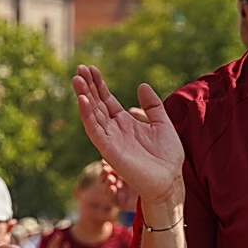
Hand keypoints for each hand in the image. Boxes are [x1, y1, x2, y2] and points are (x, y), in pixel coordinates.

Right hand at [73, 66, 184, 213]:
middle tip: (79, 68)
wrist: (170, 180)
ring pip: (92, 114)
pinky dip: (87, 115)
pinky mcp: (108, 150)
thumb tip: (142, 85)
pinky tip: (83, 100)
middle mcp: (114, 130)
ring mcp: (110, 139)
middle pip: (96, 104)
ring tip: (77, 79)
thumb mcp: (162, 123)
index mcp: (125, 123)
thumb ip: (152, 105)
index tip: (91, 68)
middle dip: (88, 86)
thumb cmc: (167, 157)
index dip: (99, 84)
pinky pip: (94, 130)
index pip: (106, 100)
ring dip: (84, 97)